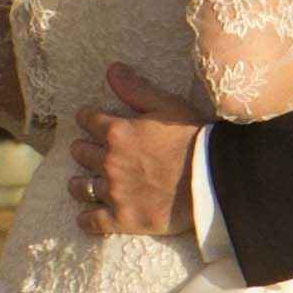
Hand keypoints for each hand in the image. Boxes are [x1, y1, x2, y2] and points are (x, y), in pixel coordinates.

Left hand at [72, 66, 198, 238]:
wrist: (213, 179)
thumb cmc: (193, 138)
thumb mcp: (167, 105)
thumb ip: (135, 89)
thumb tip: (111, 70)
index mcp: (117, 132)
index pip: (88, 120)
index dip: (87, 118)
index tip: (88, 119)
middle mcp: (109, 162)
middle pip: (80, 153)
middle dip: (83, 148)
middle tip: (88, 150)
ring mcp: (115, 192)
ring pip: (82, 187)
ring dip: (79, 183)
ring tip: (80, 184)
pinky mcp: (123, 219)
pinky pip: (93, 222)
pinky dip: (86, 220)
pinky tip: (85, 218)